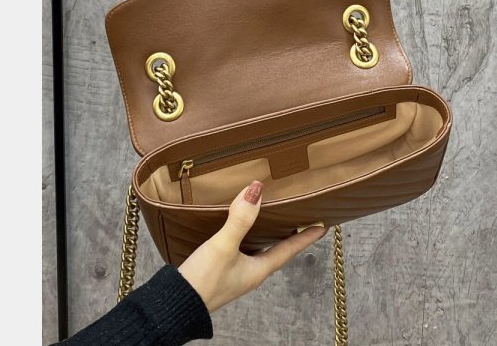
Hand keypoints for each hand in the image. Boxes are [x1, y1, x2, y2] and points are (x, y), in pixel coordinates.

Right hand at [178, 181, 327, 312]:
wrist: (174, 305)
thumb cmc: (202, 281)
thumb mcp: (223, 247)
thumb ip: (240, 219)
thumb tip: (257, 190)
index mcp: (258, 270)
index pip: (289, 249)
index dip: (306, 236)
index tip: (323, 227)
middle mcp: (251, 273)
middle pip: (276, 250)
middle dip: (289, 234)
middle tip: (301, 219)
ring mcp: (235, 273)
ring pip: (258, 250)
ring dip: (268, 235)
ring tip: (272, 219)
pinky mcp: (220, 271)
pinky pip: (241, 250)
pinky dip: (247, 237)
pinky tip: (237, 229)